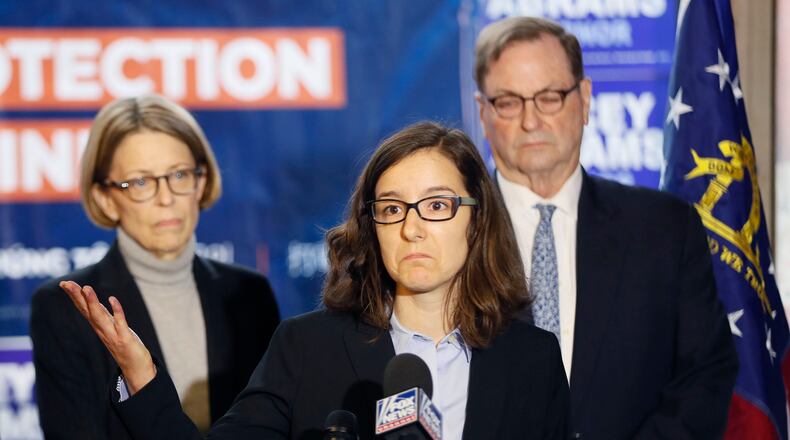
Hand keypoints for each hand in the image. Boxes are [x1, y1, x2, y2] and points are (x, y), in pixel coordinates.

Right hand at [59, 280, 156, 394]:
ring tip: (86, 288)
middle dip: (77, 296)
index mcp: (99, 326)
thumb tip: (95, 303)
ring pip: (100, 317)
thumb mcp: (112, 328)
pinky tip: (112, 299)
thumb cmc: (124, 346)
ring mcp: (113, 335)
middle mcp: (102, 330)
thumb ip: (104, 316)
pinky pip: (120, 323)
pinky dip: (116, 311)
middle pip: (87, 310)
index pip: (84, 308)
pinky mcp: (125, 339)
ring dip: (93, 302)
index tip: (64, 283)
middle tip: (66, 283)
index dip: (75, 296)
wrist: (136, 369)